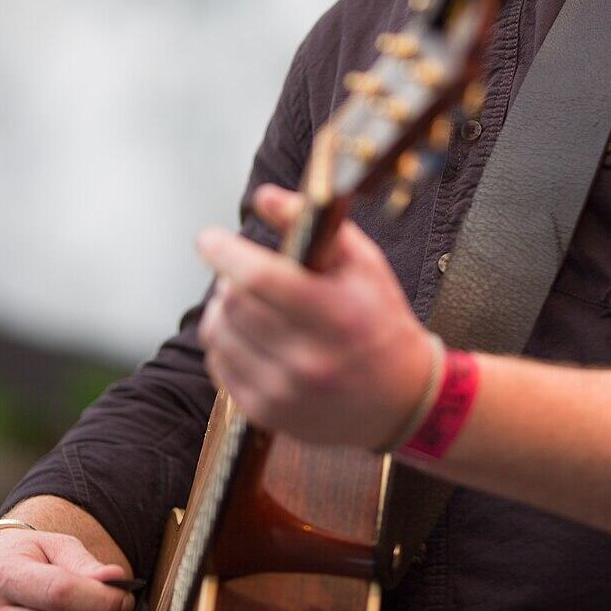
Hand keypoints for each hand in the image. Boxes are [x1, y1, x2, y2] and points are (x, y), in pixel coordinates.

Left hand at [196, 183, 434, 449]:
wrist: (400, 399)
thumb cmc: (381, 321)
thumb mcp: (364, 263)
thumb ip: (315, 224)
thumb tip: (264, 197)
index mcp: (338, 315)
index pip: (260, 277)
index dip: (225, 252)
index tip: (210, 239)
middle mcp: (310, 359)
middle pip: (234, 303)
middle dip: (227, 278)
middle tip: (241, 271)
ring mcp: (285, 391)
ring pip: (219, 334)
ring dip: (223, 309)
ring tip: (245, 302)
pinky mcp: (266, 413)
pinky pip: (219, 366)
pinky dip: (225, 342)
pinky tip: (249, 335)